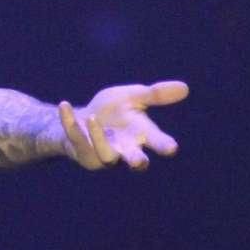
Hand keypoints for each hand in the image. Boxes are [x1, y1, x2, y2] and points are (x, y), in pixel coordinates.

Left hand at [57, 80, 188, 169]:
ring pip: (105, 153)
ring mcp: (103, 155)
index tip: (172, 148)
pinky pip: (76, 139)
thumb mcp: (134, 97)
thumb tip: (185, 87)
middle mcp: (124, 149)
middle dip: (136, 160)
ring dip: (99, 138)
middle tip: (140, 162)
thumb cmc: (114, 111)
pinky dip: (69, 122)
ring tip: (92, 118)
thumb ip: (155, 95)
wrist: (84, 118)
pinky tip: (65, 105)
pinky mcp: (83, 153)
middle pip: (134, 159)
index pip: (156, 142)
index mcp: (141, 135)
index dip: (163, 145)